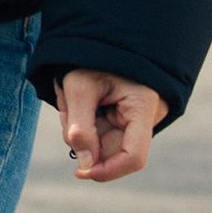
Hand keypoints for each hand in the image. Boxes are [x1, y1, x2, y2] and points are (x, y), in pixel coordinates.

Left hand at [56, 68, 166, 182]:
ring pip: (102, 145)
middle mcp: (144, 119)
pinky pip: (99, 135)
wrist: (102, 40)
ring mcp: (133, 121)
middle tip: (68, 110)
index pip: (134, 157)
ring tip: (72, 99)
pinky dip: (84, 126)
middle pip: (112, 152)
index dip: (108, 171)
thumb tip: (84, 165)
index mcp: (142, 107)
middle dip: (85, 141)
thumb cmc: (93, 58)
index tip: (81, 172)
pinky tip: (79, 103)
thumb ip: (79, 125)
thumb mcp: (79, 86)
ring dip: (80, 131)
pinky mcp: (121, 120)